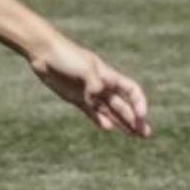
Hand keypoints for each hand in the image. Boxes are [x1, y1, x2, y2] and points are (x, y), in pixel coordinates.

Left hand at [28, 37, 150, 135]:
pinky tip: (109, 128)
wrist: (44, 53)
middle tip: (145, 134)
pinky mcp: (76, 99)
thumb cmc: (66, 56)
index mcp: (108, 75)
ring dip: (122, 123)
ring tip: (134, 136)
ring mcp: (89, 93)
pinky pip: (92, 112)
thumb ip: (94, 84)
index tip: (141, 117)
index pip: (131, 90)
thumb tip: (98, 97)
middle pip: (124, 105)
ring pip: (110, 111)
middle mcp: (102, 86)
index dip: (139, 104)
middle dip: (135, 120)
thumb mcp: (84, 68)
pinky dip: (101, 120)